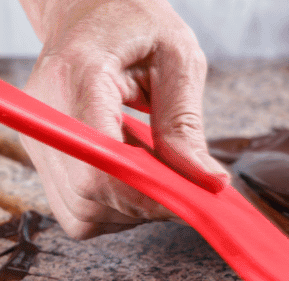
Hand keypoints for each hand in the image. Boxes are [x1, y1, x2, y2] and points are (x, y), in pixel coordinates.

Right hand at [19, 0, 229, 238]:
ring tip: (155, 166)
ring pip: (81, 213)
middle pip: (89, 199)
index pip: (100, 169)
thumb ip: (186, 123)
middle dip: (145, 204)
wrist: (93, 8)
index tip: (189, 198)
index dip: (147, 197)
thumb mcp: (178, 57)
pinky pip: (77, 208)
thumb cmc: (136, 22)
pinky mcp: (45, 154)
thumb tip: (208, 182)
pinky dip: (115, 205)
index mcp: (78, 77)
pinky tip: (135, 171)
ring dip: (131, 207)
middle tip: (181, 181)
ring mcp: (40, 138)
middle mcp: (46, 115)